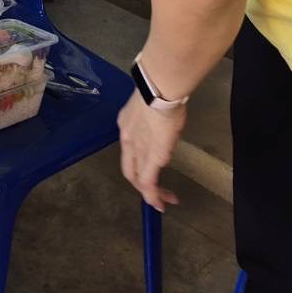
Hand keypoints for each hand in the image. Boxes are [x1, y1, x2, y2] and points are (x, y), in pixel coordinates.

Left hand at [118, 92, 184, 211]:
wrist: (160, 88)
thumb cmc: (162, 90)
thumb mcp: (153, 104)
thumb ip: (153, 118)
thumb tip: (164, 125)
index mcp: (127, 124)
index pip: (129, 149)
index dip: (138, 162)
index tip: (151, 168)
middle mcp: (127, 139)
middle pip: (130, 169)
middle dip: (141, 185)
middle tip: (156, 193)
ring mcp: (138, 150)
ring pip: (139, 178)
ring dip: (151, 193)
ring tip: (164, 200)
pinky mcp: (152, 158)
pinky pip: (149, 182)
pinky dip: (153, 196)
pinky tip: (161, 203)